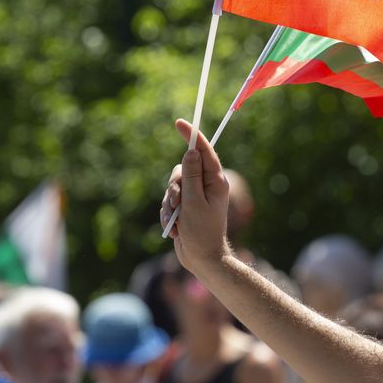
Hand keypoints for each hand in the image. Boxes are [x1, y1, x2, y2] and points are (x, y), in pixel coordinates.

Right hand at [161, 119, 231, 272]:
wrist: (201, 259)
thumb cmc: (202, 233)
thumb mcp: (194, 202)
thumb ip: (190, 176)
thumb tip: (190, 152)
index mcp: (215, 181)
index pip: (203, 151)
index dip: (192, 136)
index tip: (180, 123)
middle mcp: (206, 186)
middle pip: (182, 169)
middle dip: (174, 187)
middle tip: (177, 203)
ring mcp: (195, 196)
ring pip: (172, 186)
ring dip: (170, 205)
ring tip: (176, 221)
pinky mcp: (185, 207)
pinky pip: (168, 202)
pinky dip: (168, 215)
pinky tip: (174, 230)